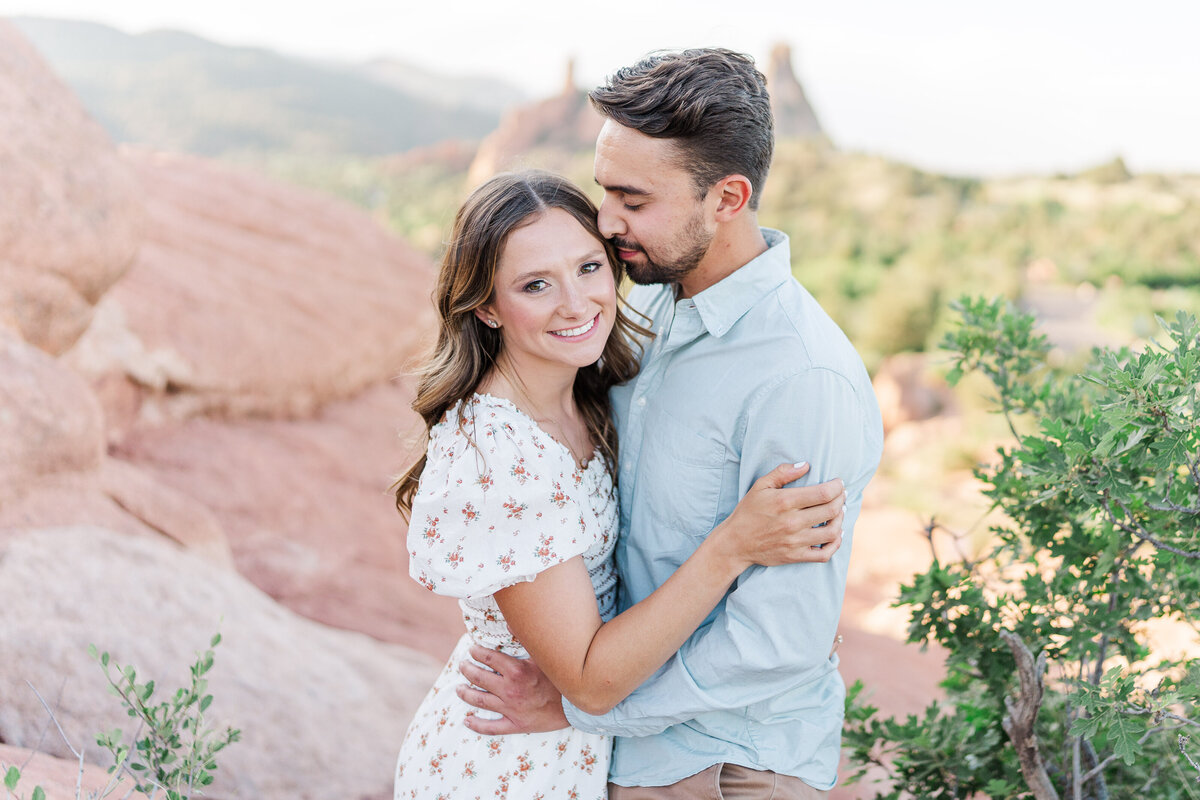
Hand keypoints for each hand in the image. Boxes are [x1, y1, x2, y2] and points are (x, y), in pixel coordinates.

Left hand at [456, 645, 568, 734]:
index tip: (472, 649)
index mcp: (516, 671)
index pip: (488, 658)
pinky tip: (467, 721)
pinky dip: (477, 725)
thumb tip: (511, 620)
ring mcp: (511, 709)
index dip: (476, 652)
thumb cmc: (560, 677)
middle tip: (462, 665)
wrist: (576, 705)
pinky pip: (491, 728)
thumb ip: (525, 638)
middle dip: (467, 670)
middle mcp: (510, 690)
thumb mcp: (543, 655)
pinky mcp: (515, 725)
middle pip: (479, 678)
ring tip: (459, 689)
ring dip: (466, 694)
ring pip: (480, 701)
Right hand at [715, 462, 846, 569]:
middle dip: (842, 499)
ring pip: (832, 532)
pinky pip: (824, 554)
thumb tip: (806, 465)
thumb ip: (783, 472)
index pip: (824, 493)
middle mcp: (792, 522)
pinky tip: (836, 534)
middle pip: (831, 510)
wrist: (735, 543)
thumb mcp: (760, 486)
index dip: (837, 487)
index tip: (839, 483)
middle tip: (841, 495)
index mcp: (785, 502)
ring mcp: (795, 541)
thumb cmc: (748, 511)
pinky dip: (835, 544)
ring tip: (839, 512)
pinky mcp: (796, 556)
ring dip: (841, 520)